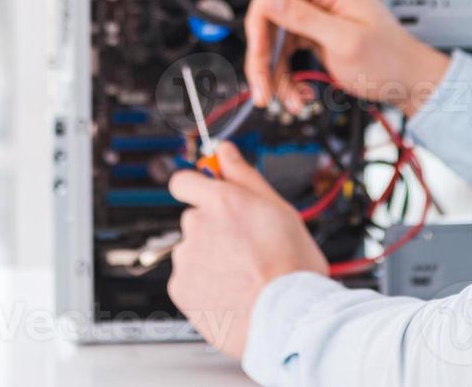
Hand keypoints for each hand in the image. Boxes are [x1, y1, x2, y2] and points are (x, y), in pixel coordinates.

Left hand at [166, 141, 327, 358]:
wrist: (286, 319)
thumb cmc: (291, 269)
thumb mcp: (280, 209)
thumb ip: (244, 176)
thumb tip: (226, 151)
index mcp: (222, 202)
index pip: (184, 181)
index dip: (197, 187)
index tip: (209, 195)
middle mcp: (197, 226)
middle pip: (194, 218)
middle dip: (213, 228)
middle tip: (243, 246)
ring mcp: (186, 259)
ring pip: (192, 250)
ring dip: (209, 257)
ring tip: (241, 273)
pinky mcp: (181, 289)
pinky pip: (187, 279)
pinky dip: (203, 284)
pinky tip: (230, 290)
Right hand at [243, 0, 449, 116]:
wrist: (409, 80)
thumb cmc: (389, 60)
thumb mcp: (344, 40)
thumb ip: (304, 17)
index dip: (260, 21)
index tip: (257, 52)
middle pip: (270, 17)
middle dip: (265, 57)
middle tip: (263, 89)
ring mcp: (318, 11)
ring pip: (275, 38)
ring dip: (275, 72)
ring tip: (288, 100)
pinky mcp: (316, 30)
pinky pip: (287, 49)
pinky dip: (286, 74)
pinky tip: (296, 93)